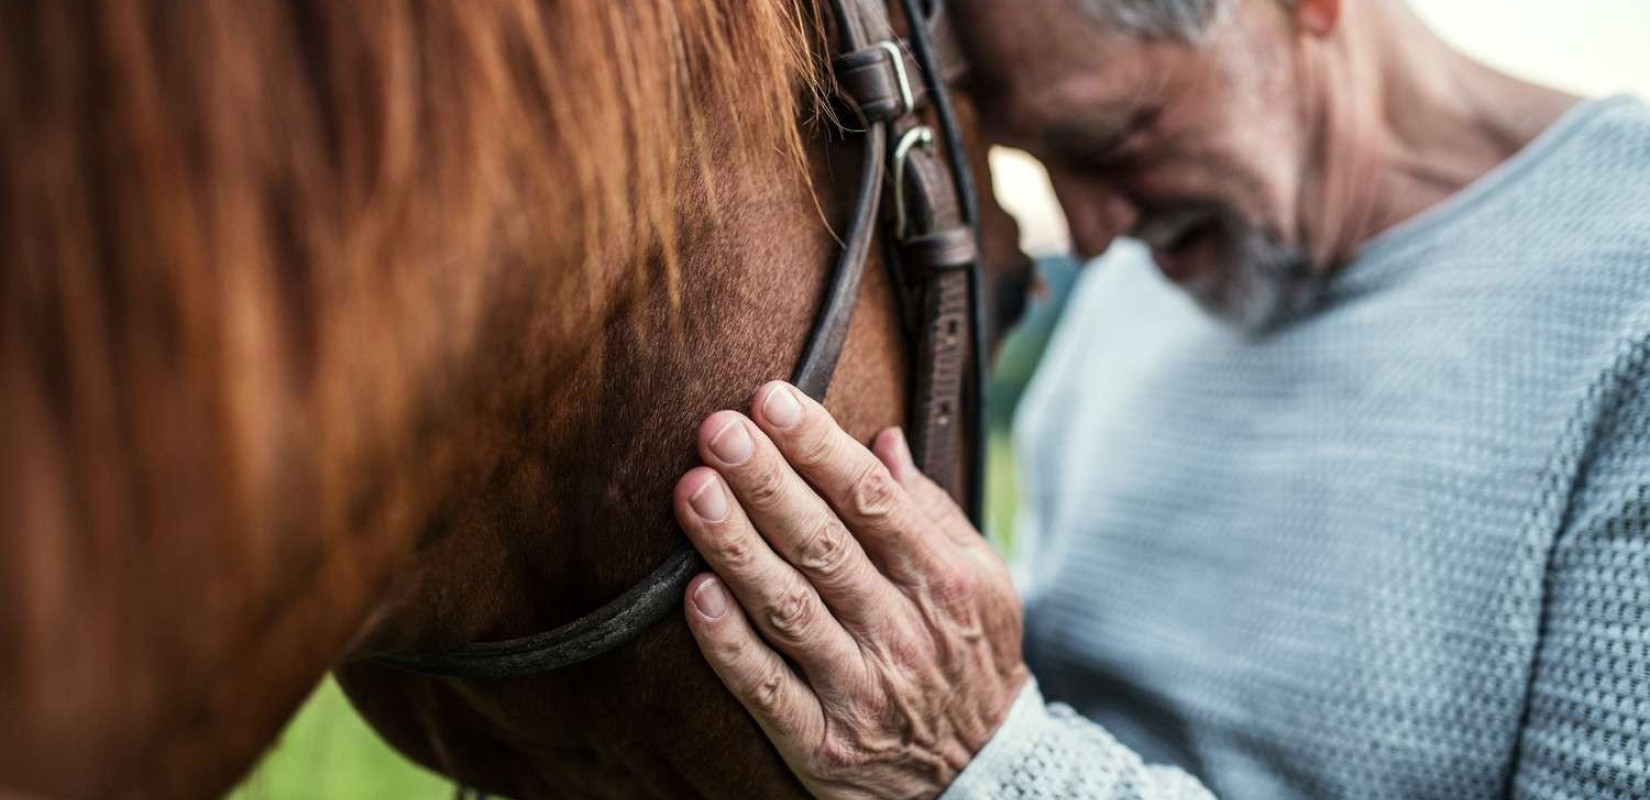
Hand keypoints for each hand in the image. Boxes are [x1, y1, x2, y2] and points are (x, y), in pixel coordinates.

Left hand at [673, 381, 1028, 798]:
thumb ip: (929, 511)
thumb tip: (881, 439)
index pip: (874, 500)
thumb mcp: (980, 578)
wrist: (982, 772)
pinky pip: (767, 689)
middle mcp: (903, 634)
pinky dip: (729, 642)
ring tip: (693, 490)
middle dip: (767, 482)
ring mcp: (862, 691)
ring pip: (789, 609)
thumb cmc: (970, 654)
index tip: (772, 398)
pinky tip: (695, 592)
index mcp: (944, 582)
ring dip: (736, 546)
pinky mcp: (823, 744)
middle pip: (824, 546)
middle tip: (718, 429)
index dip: (820, 446)